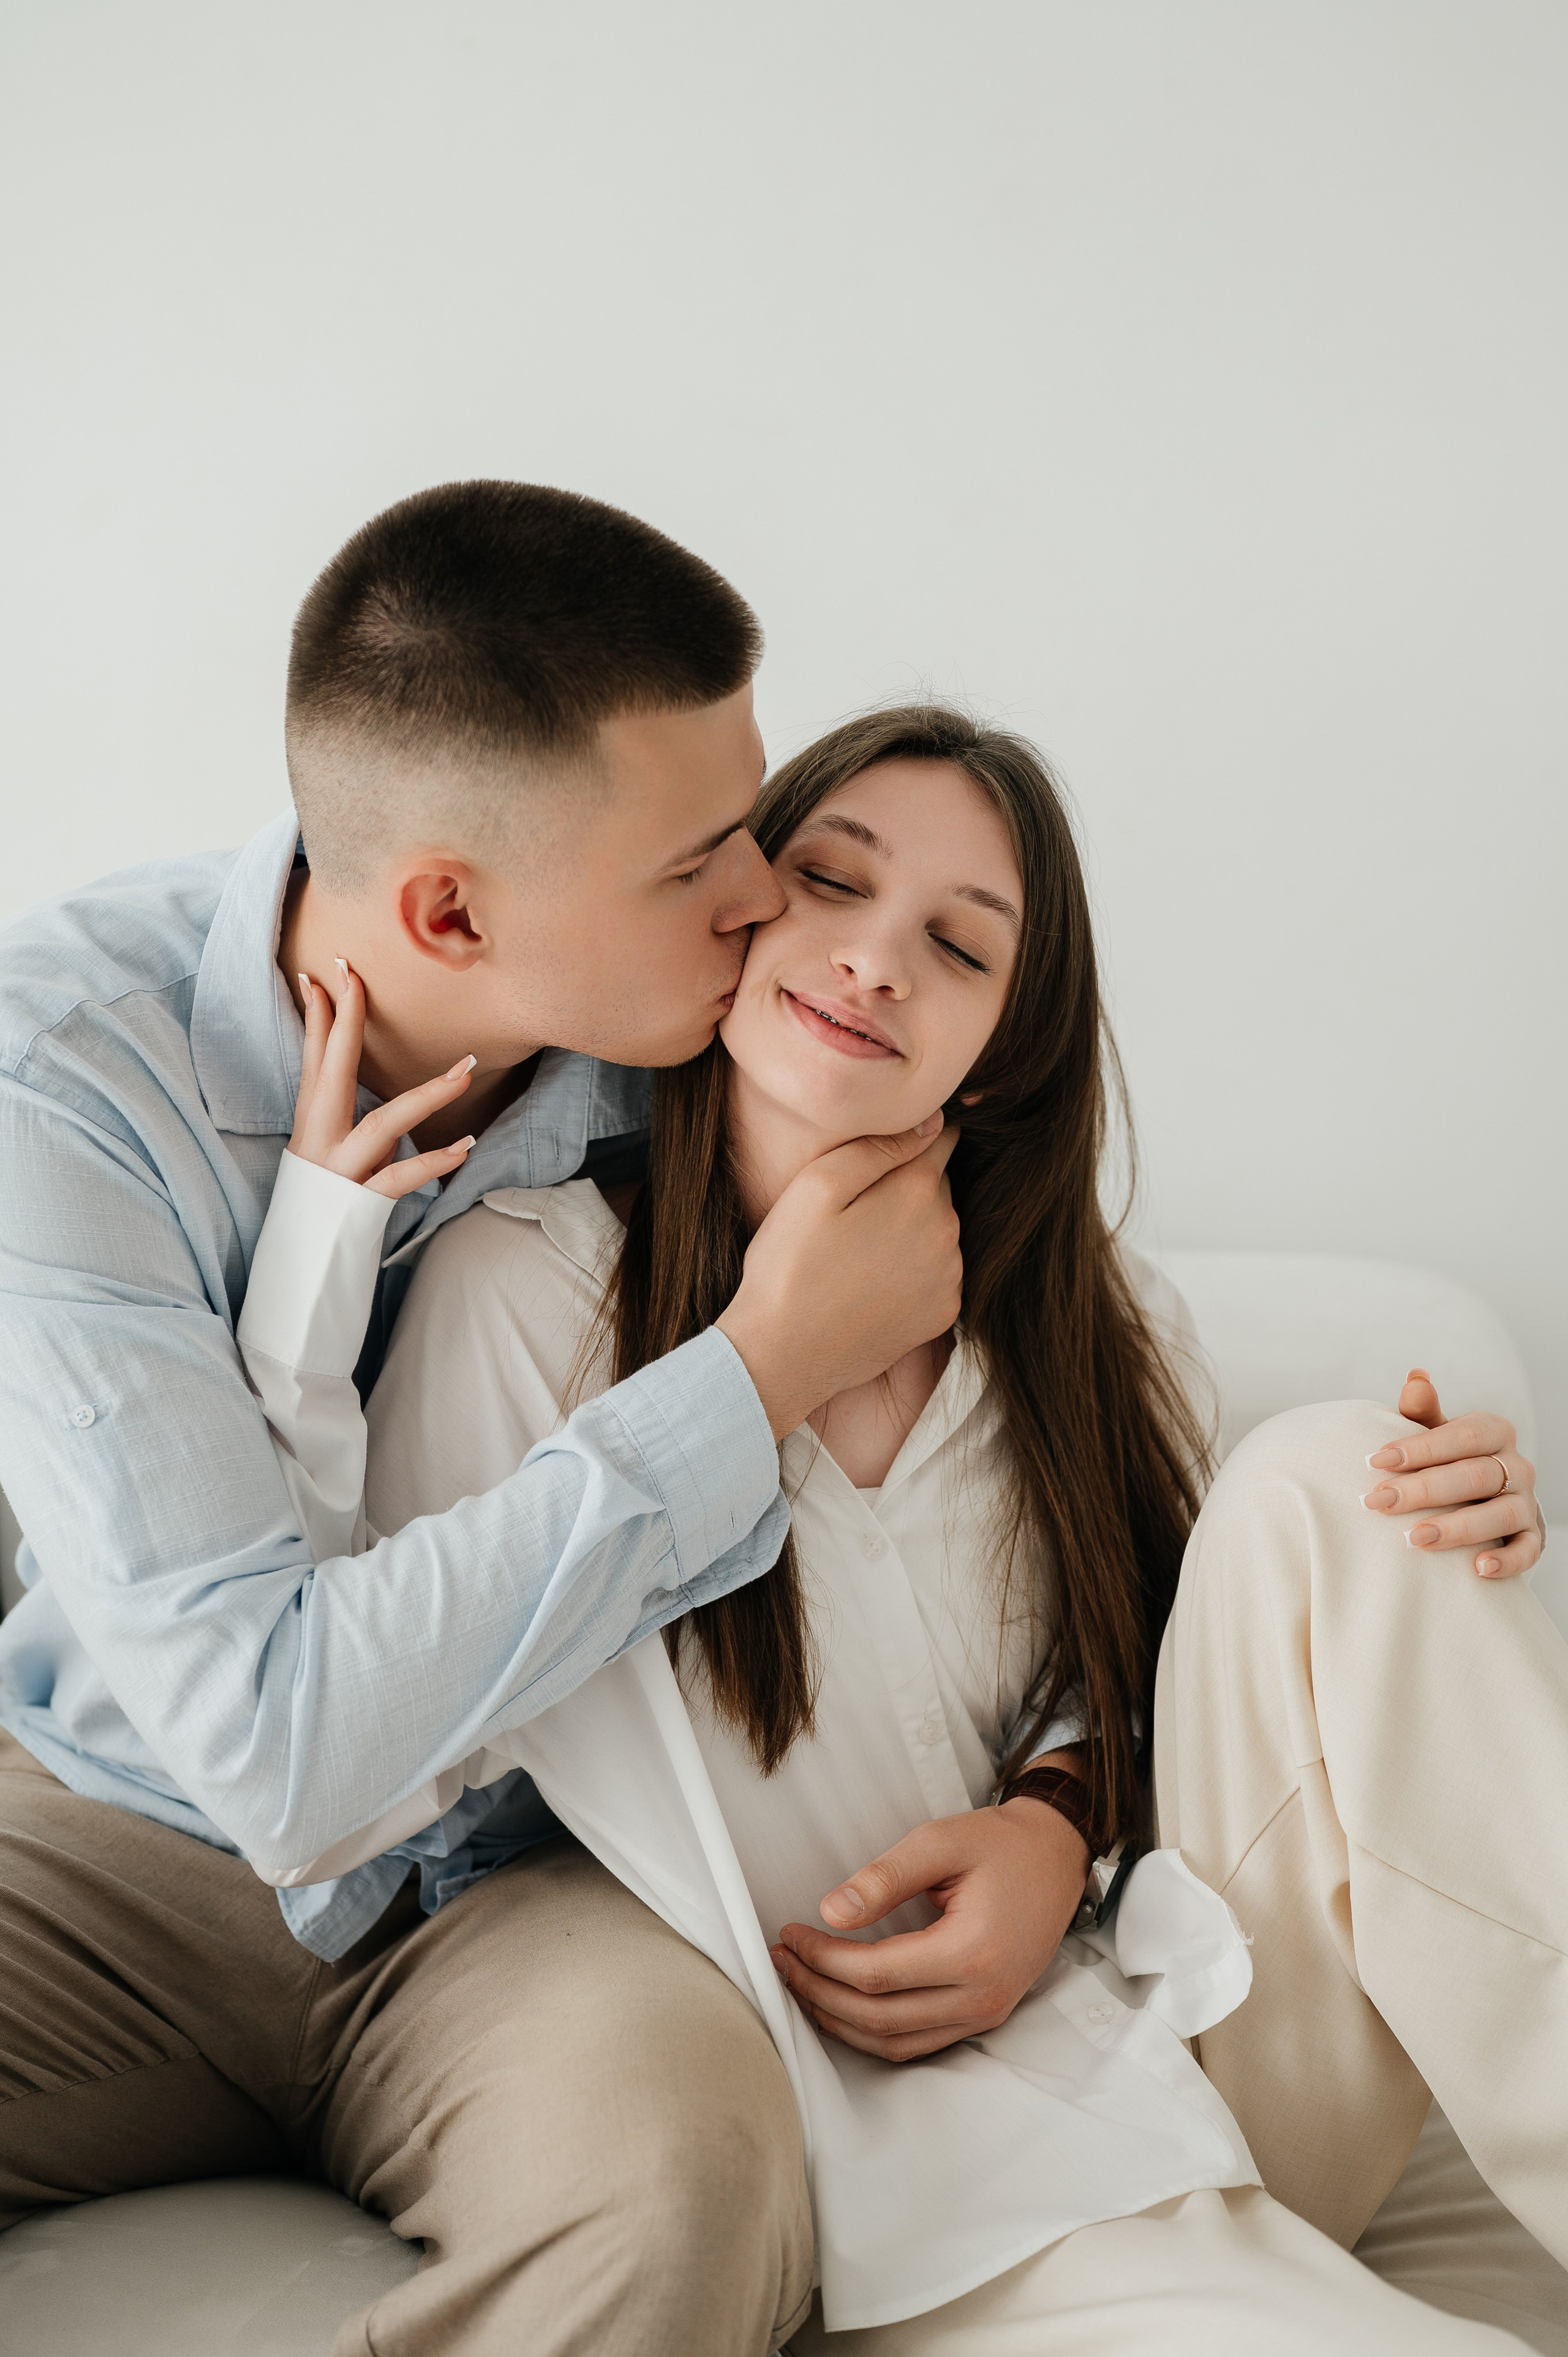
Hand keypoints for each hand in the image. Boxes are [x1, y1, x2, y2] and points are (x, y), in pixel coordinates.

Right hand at [292, 960, 475, 1200]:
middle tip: (357, 974)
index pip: (312, 1058)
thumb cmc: (317, 1212)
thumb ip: (353, 1131)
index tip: (324, 972)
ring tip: (467, 1069)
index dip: (317, 1013)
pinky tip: (466, 1146)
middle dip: (344, 1018)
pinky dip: (435, 1161)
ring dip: (428, 1094)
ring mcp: (340, 1171)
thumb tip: (385, 1116)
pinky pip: (401, 1178)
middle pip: (332, 1069)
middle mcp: (319, 1142)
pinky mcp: (360, 1203)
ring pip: (384, 1122)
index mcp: (309, 1126)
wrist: (295, 1274)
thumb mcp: (326, 1160)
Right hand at [716, 1119, 962, 1438]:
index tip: (881, 1153)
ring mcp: (950, 1278)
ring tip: (857, 1250)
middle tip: (852, 1209)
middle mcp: (949, 1233)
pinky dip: (913, 1270)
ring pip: (937, 1230)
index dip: (910, 1137)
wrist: (784, 1355)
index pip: (939, 1138)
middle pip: (937, 1186)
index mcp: (919, 1192)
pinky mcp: (942, 1315)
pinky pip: (937, 1273)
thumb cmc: (789, 1265)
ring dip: (910, 1230)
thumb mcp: (816, 1185)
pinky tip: (871, 1281)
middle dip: (905, 1187)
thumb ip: (878, 1145)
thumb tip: (932, 1121)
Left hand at [768, 1794, 1088, 2061]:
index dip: (822, 1959)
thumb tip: (830, 1912)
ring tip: (800, 1985)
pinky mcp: (983, 2016)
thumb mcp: (940, 1842)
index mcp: (972, 1953)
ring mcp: (985, 2014)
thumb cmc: (1000, 1845)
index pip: (876, 1974)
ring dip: (839, 2021)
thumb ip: (885, 1878)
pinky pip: (918, 2043)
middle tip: (781, 1962)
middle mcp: (981, 1997)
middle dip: (819, 1992)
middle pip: (879, 2017)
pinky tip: (841, 2007)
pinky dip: (873, 2033)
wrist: (1056, 1857)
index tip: (790, 1934)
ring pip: (895, 2043)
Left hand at [1362, 1367, 1543, 1579]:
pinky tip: (1477, 1569)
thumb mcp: (1434, 1432)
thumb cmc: (1446, 1459)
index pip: (1463, 1436)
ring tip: (1415, 1539)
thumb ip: (1423, 1410)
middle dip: (1424, 1490)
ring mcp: (1527, 1502)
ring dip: (1458, 1527)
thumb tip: (1416, 1377)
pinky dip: (1507, 1560)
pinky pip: (1528, 1550)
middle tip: (1379, 1502)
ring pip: (1501, 1514)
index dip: (1421, 1447)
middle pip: (1475, 1476)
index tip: (1377, 1459)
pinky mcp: (1532, 1537)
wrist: (1478, 1496)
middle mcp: (1516, 1465)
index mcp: (1494, 1432)